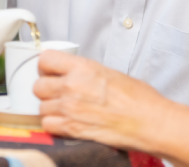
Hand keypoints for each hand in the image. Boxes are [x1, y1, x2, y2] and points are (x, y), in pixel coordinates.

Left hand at [35, 51, 188, 166]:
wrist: (150, 122)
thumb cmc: (140, 100)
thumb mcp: (111, 73)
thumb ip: (86, 73)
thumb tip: (74, 74)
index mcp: (83, 68)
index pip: (45, 60)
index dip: (45, 67)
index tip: (49, 71)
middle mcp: (73, 86)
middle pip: (38, 86)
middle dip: (46, 90)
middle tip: (57, 93)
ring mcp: (70, 108)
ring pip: (41, 108)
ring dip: (51, 109)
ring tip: (65, 110)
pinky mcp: (73, 129)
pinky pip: (48, 126)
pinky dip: (54, 126)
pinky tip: (65, 124)